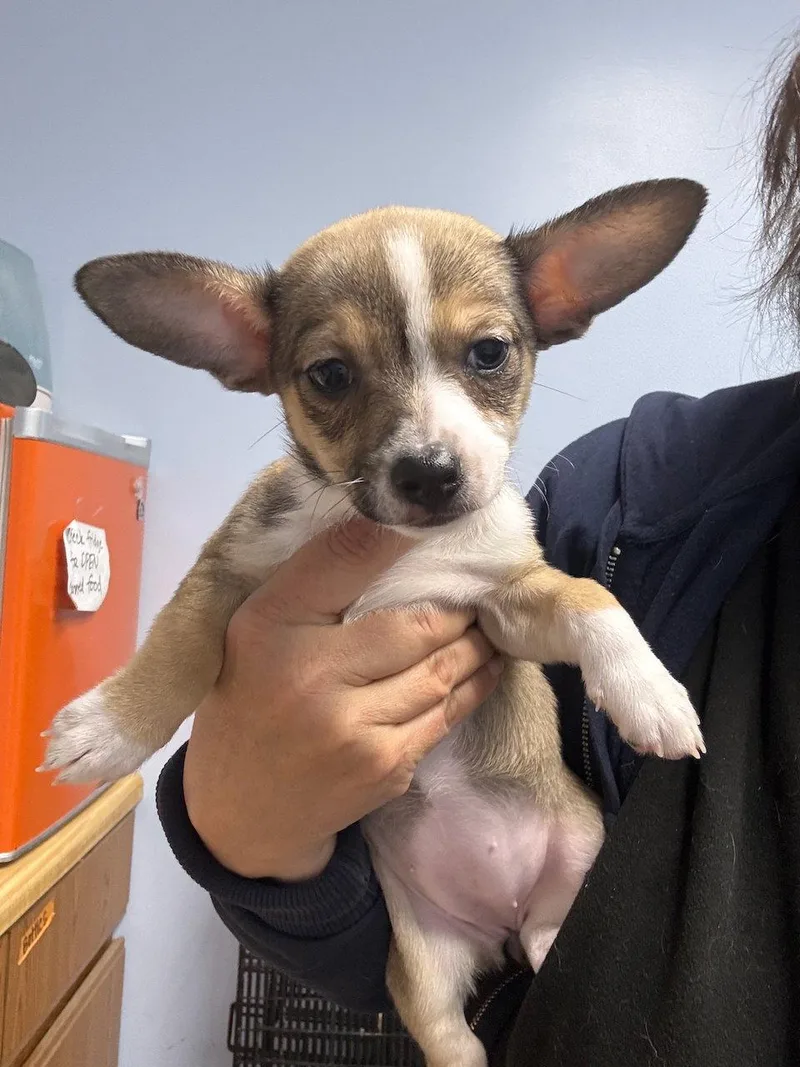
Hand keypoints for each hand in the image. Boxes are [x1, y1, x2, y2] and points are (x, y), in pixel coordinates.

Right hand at [183, 519, 502, 880]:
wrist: (241, 810)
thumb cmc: (251, 699)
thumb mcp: (258, 629)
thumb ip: (312, 583)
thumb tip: (387, 530)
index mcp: (273, 628)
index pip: (344, 561)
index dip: (396, 536)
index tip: (435, 518)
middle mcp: (313, 677)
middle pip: (417, 625)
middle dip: (460, 604)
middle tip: (482, 583)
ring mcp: (355, 730)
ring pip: (442, 671)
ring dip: (476, 643)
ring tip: (492, 621)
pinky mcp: (386, 768)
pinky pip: (446, 714)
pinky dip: (473, 685)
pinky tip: (486, 665)